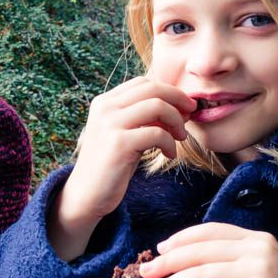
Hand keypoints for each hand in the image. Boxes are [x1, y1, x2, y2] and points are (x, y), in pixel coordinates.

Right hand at [47, 77, 194, 260]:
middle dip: (179, 100)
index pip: (144, 83)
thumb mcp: (125, 133)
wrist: (87, 194)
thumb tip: (180, 105)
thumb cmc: (111, 164)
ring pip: (157, 106)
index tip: (183, 107)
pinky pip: (157, 133)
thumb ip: (143, 116)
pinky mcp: (119, 143)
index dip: (169, 91)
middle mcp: (105, 107)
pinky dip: (170, 143)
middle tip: (190, 115)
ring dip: (177, 121)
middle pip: (153, 89)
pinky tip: (169, 154)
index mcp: (104, 101)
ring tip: (180, 137)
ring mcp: (110, 124)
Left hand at [138, 223, 277, 277]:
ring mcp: (260, 269)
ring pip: (201, 273)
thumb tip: (185, 268)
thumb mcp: (259, 276)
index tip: (159, 251)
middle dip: (167, 263)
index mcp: (257, 239)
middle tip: (144, 274)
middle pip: (200, 251)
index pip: (209, 232)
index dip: (180, 240)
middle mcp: (258, 248)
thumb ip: (231, 266)